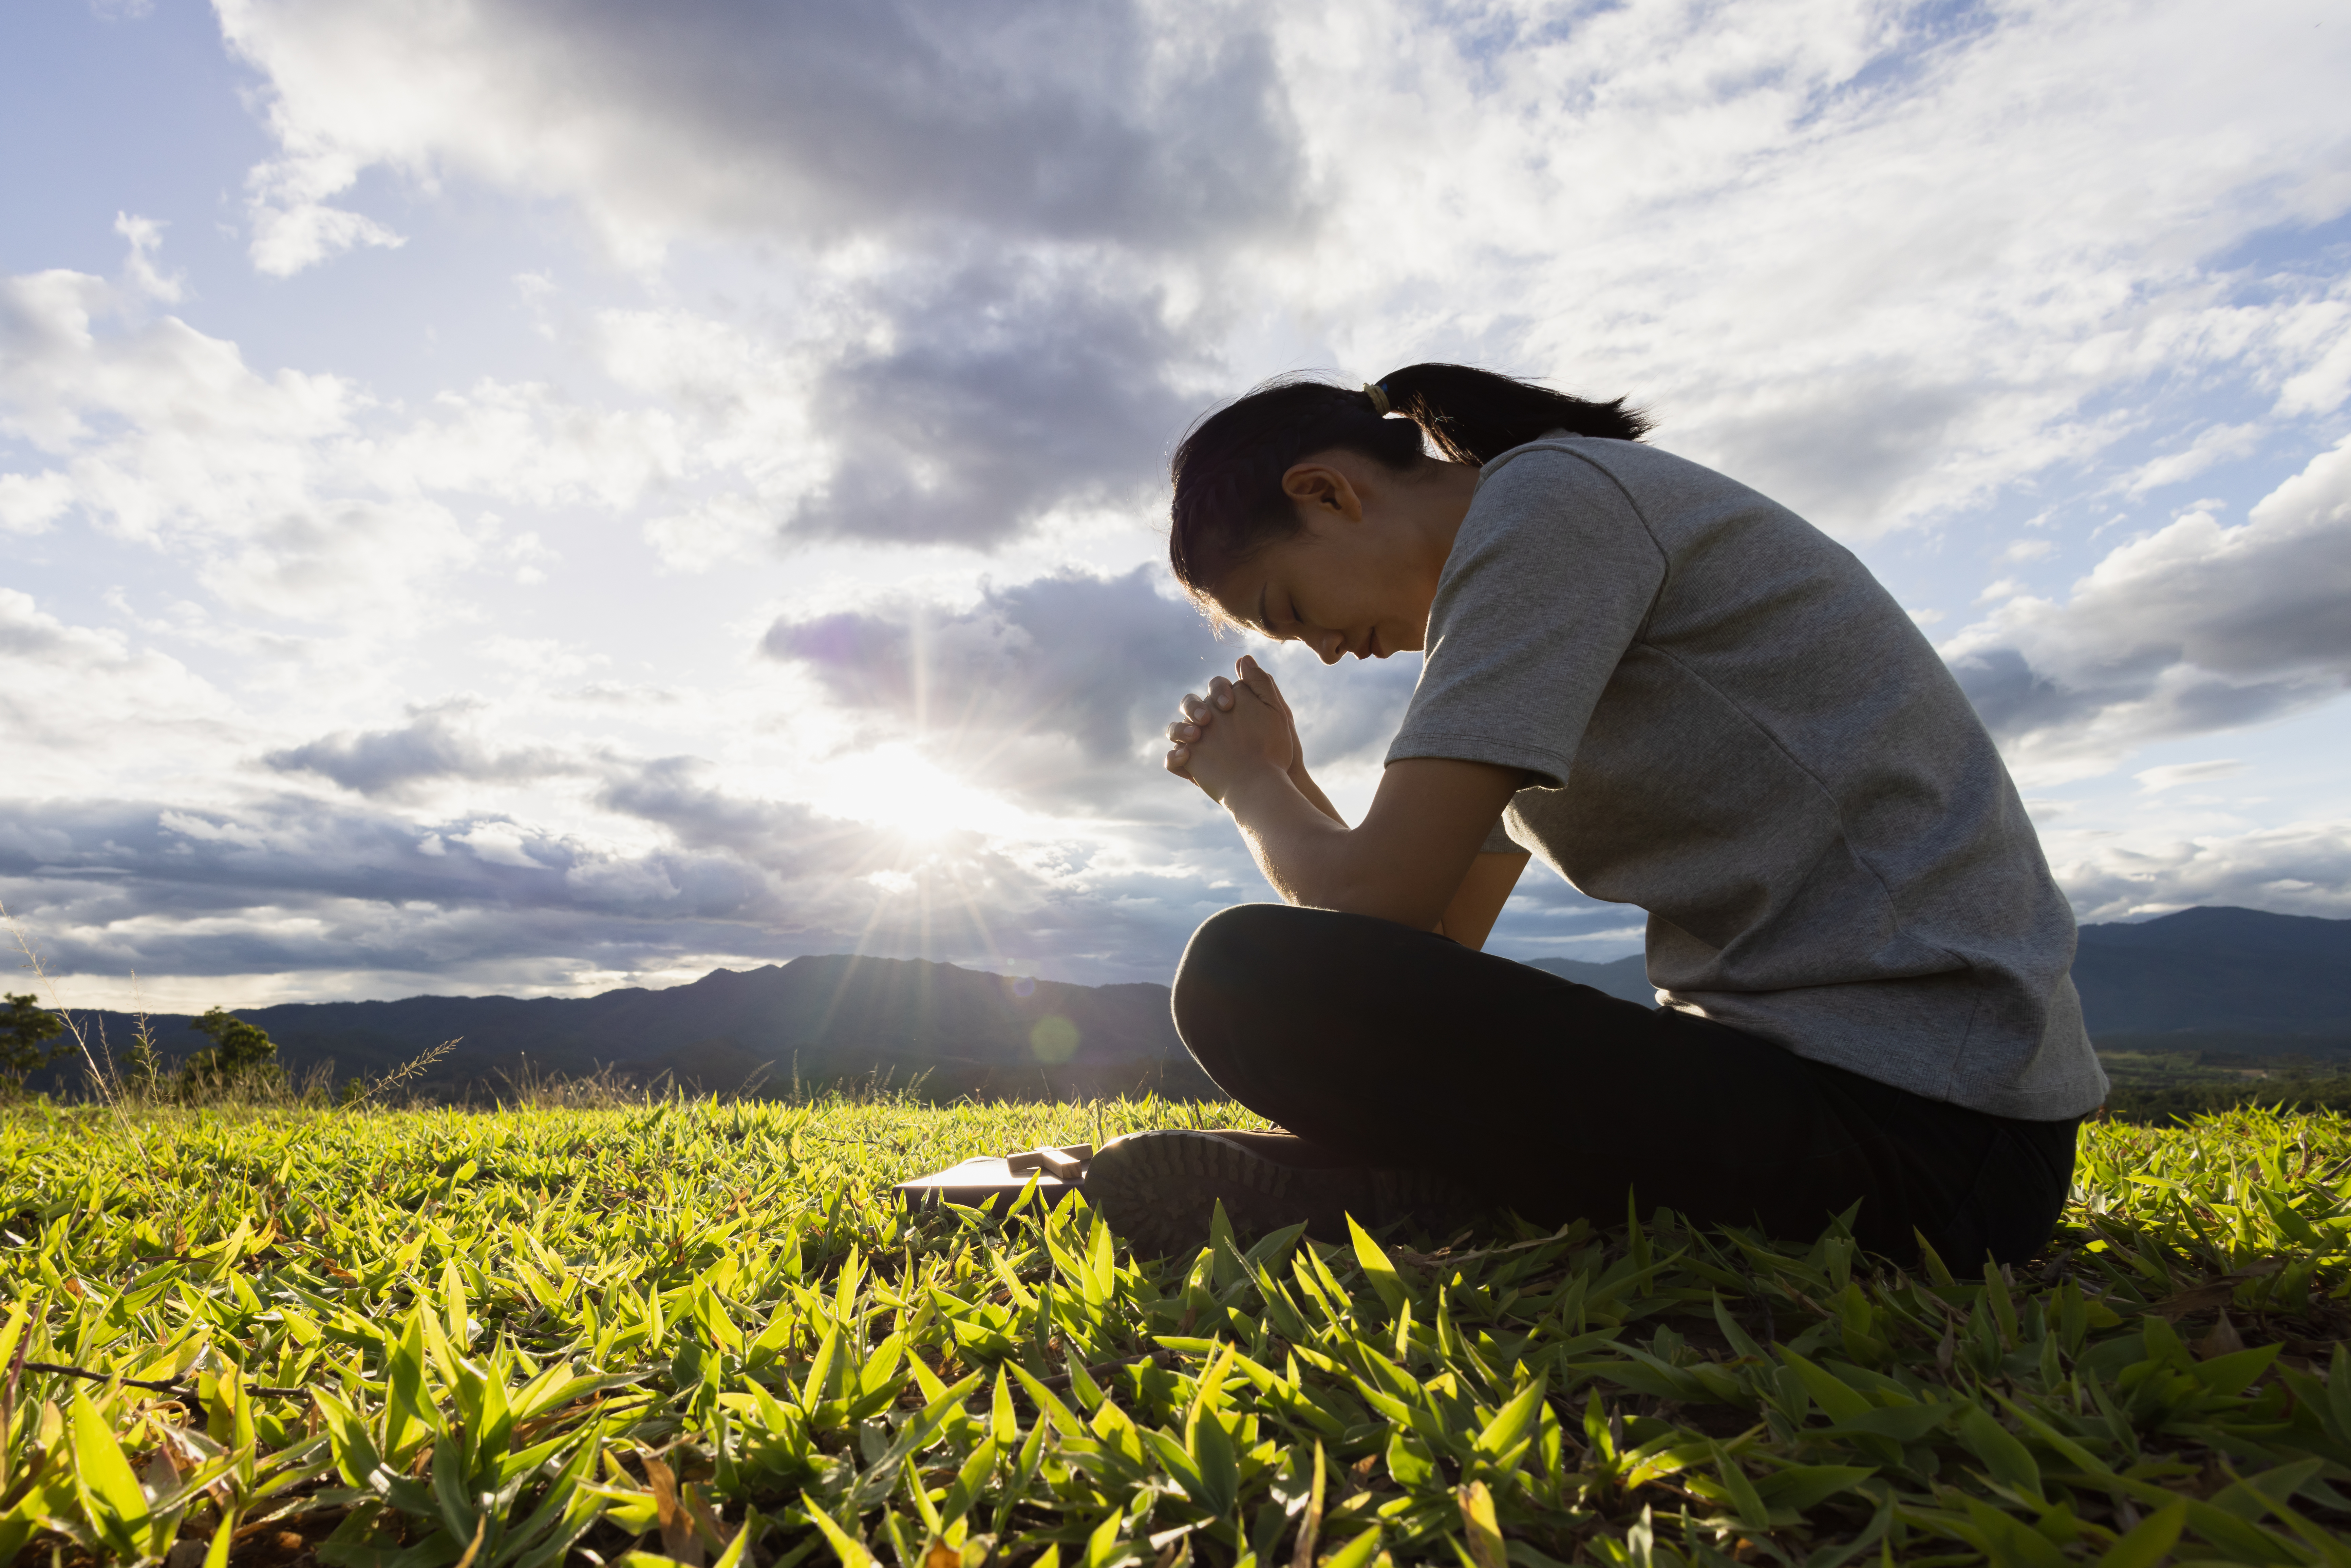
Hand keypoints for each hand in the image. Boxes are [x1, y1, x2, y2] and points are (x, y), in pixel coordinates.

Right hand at [1164, 656, 1296, 800]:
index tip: (1229, 703)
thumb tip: (1243, 659)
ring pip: (1176, 730)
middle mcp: (1209, 723)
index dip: (1218, 690)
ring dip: (1179, 729)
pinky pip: (1173, 759)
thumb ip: (1260, 684)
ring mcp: (1197, 745)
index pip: (1214, 688)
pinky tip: (1186, 758)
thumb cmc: (1275, 747)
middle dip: (1193, 707)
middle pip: (1190, 705)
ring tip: (1195, 737)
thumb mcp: (1274, 712)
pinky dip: (1174, 757)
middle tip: (1206, 719)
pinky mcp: (1191, 767)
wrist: (1271, 784)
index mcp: (1227, 707)